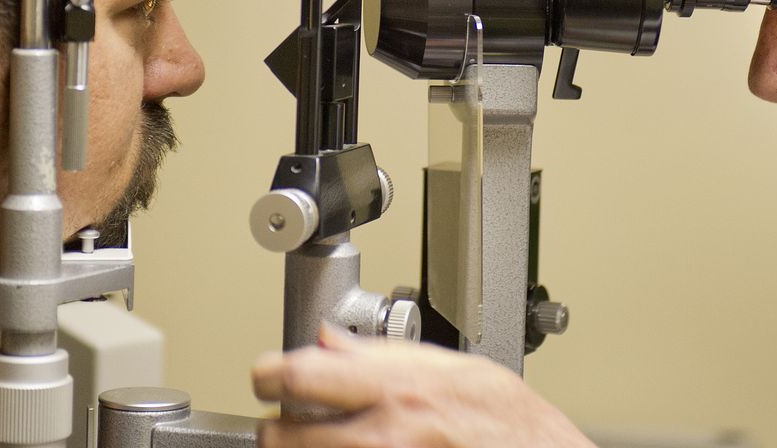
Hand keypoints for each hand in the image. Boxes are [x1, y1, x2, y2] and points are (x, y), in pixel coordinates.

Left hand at [252, 322, 595, 447]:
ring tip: (319, 441)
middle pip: (282, 436)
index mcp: (396, 389)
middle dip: (274, 428)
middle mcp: (384, 436)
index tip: (265, 376)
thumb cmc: (511, 423)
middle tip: (283, 422)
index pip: (299, 375)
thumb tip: (329, 340)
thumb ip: (383, 354)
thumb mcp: (453, 367)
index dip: (268, 374)